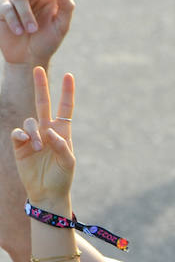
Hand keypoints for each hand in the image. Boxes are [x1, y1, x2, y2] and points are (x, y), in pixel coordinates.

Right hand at [0, 0, 74, 67]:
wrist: (30, 58)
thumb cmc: (48, 42)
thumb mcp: (61, 28)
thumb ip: (66, 8)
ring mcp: (16, 3)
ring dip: (26, 16)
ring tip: (30, 30)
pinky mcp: (3, 12)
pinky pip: (6, 9)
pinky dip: (13, 20)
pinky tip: (19, 31)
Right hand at [10, 66, 74, 204]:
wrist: (47, 192)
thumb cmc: (62, 177)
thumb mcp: (68, 163)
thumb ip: (62, 147)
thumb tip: (51, 132)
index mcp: (63, 132)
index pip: (65, 109)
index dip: (67, 93)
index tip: (69, 76)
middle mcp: (47, 131)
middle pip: (43, 104)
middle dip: (41, 87)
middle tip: (38, 69)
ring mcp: (33, 137)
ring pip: (30, 122)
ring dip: (34, 132)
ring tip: (39, 147)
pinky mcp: (20, 145)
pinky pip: (18, 132)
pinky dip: (22, 135)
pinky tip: (26, 142)